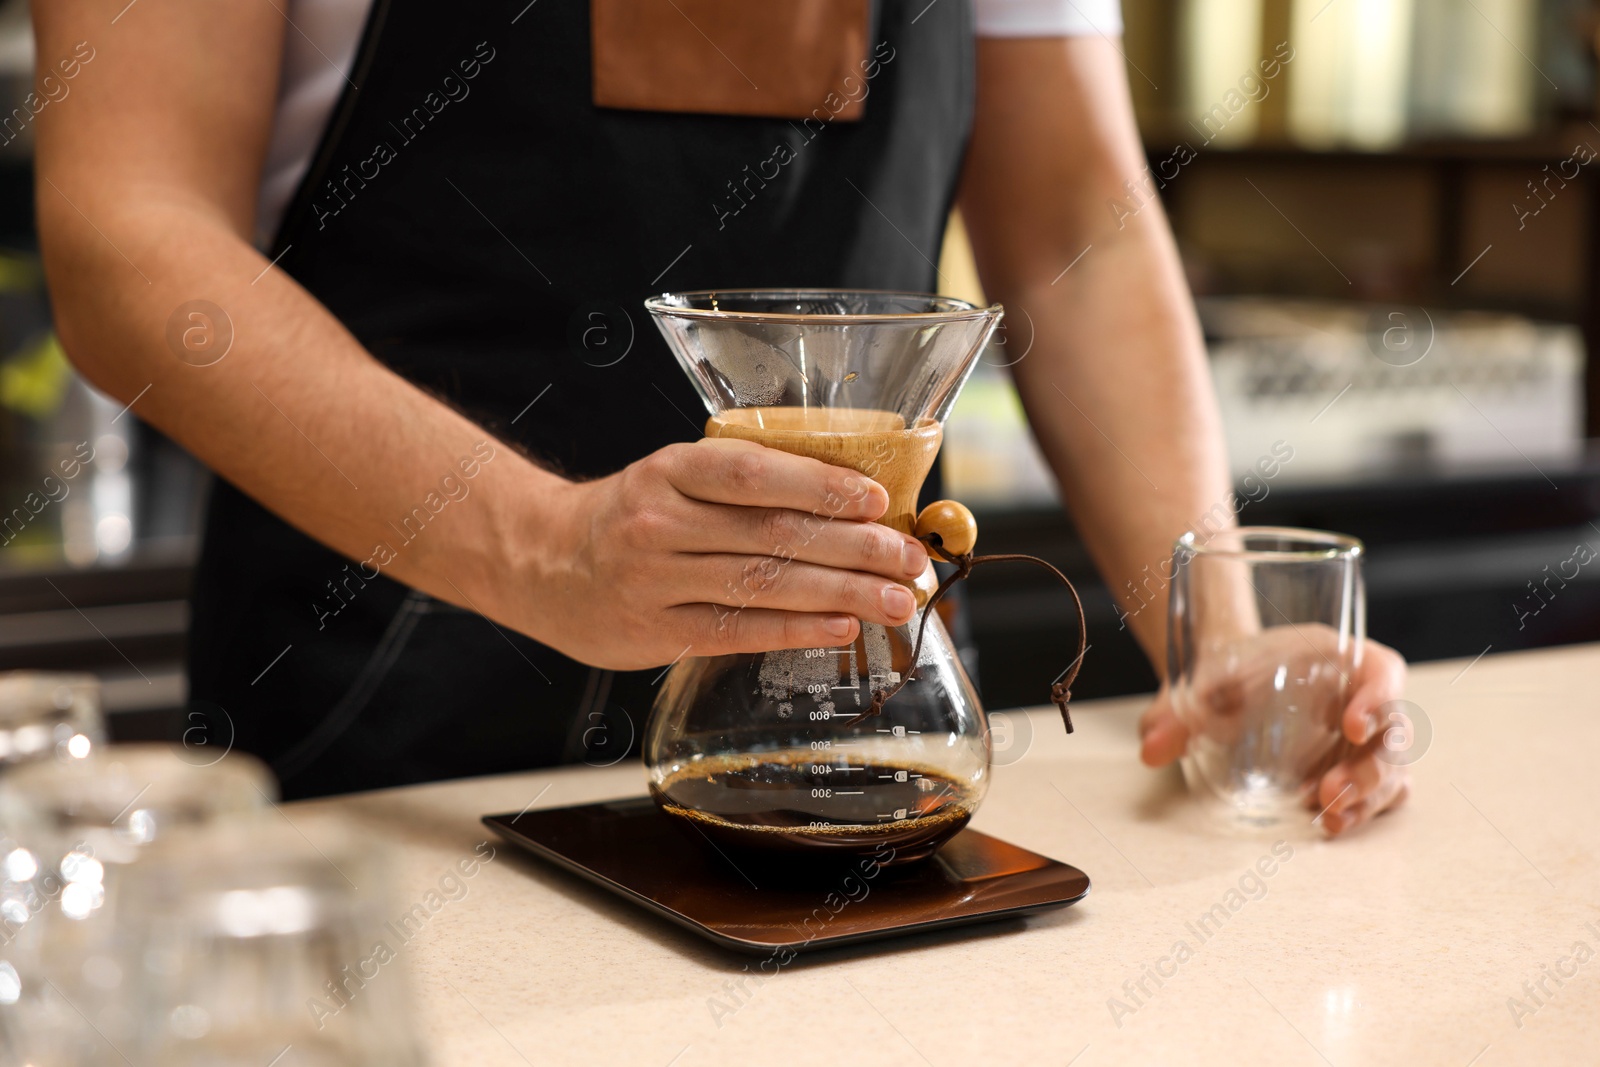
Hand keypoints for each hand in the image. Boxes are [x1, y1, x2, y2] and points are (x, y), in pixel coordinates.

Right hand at [523, 438, 928, 669]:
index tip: (876, 500)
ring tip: (894, 599)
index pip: (753, 474)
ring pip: (763, 586)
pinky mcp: (656, 632)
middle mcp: (660, 523)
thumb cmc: (626, 516)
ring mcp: (655, 581)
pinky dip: (796, 630)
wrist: (540, 561)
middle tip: (907, 558)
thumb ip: (740, 486)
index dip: (819, 486)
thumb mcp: (671, 478)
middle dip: (853, 547)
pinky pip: (739, 632)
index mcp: (670, 472)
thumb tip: (845, 502)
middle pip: (772, 535)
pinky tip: (841, 627)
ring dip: (840, 593)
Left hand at [1139, 633, 1409, 836]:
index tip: (1352, 726)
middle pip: (1395, 730)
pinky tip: (1328, 824)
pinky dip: (1363, 811)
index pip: (1382, 670)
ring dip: (1370, 797)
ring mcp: (1362, 737)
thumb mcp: (1197, 684)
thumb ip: (1173, 713)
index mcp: (1335, 656)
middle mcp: (1358, 695)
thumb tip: (1151, 748)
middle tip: (1329, 793)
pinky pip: (1379, 793)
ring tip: (1328, 818)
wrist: (1222, 687)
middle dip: (1372, 768)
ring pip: (1393, 768)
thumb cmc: (1222, 675)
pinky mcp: (1354, 768)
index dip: (1380, 697)